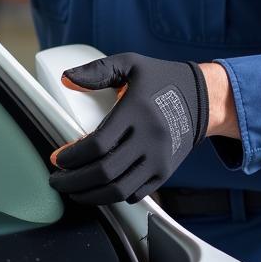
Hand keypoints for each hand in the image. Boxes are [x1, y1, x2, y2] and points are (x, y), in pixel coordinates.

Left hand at [48, 53, 208, 203]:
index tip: (57, 159)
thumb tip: (66, 79)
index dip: (72, 156)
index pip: (97, 144)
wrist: (203, 99)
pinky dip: (114, 196)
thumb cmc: (162, 79)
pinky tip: (99, 190)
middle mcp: (150, 138)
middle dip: (74, 181)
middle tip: (58, 180)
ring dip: (91, 195)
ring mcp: (159, 159)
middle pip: (105, 172)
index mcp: (137, 111)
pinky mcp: (165, 172)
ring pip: (119, 190)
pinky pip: (136, 193)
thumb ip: (97, 71)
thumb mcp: (131, 64)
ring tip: (74, 191)